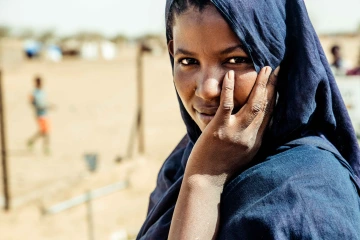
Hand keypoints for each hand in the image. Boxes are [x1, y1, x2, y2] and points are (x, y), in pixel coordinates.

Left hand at [186, 66, 279, 185]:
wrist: (206, 181)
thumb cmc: (222, 167)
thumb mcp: (243, 154)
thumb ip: (250, 138)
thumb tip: (255, 123)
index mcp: (256, 141)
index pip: (271, 115)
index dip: (277, 97)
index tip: (280, 83)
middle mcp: (250, 136)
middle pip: (266, 107)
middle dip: (273, 86)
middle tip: (278, 68)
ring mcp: (235, 132)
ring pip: (253, 104)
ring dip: (260, 85)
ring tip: (265, 68)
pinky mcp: (219, 130)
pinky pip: (226, 105)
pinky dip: (229, 88)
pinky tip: (230, 74)